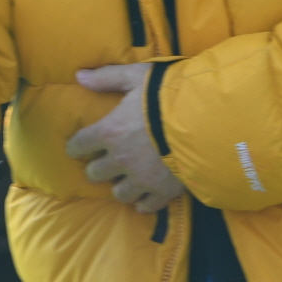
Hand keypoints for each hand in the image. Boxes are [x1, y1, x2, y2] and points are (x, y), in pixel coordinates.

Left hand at [67, 63, 185, 212]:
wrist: (205, 119)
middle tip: (106, 161)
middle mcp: (121, 159)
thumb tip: (79, 75)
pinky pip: (147, 206)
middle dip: (98, 167)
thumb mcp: (136, 76)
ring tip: (128, 178)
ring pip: (119, 194)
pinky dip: (144, 202)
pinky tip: (146, 196)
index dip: (76, 145)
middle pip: (95, 174)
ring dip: (121, 186)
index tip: (79, 146)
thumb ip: (107, 77)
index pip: (79, 145)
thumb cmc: (167, 94)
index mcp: (109, 132)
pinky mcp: (163, 191)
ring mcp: (141, 179)